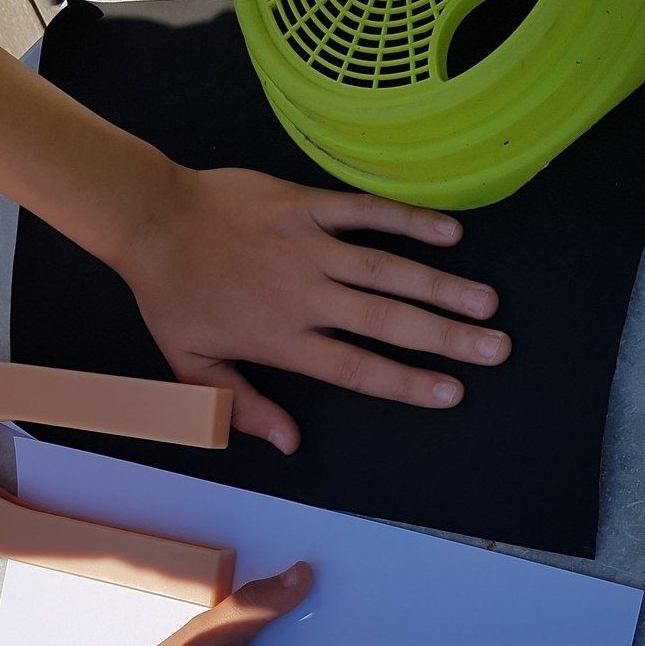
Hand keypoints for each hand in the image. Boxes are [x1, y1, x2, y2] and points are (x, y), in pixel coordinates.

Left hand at [119, 167, 509, 452]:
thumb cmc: (170, 294)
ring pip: (385, 268)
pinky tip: (449, 233)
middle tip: (495, 349)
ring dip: (440, 284)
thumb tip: (289, 442)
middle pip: (386, 321)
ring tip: (487, 302)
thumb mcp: (191, 365)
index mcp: (282, 338)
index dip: (406, 382)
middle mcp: (304, 294)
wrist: (149, 219)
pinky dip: (407, 220)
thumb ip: (242, 405)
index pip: (356, 367)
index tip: (451, 393)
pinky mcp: (304, 203)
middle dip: (446, 338)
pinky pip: (364, 211)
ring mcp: (307, 245)